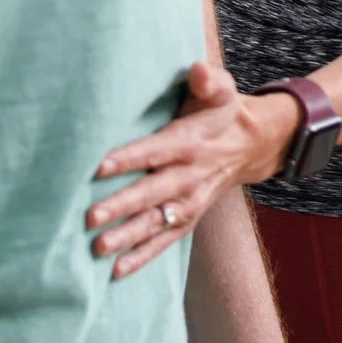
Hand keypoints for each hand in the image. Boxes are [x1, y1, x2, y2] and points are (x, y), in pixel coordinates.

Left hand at [87, 63, 298, 278]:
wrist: (250, 144)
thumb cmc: (221, 112)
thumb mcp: (222, 88)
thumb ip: (209, 80)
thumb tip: (197, 72)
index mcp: (191, 141)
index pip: (156, 150)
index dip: (130, 158)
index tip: (100, 167)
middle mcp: (189, 175)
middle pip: (153, 192)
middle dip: (122, 205)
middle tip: (91, 218)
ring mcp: (189, 200)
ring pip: (157, 221)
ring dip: (128, 236)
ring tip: (99, 247)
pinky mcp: (188, 217)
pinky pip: (165, 240)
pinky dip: (143, 257)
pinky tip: (116, 271)